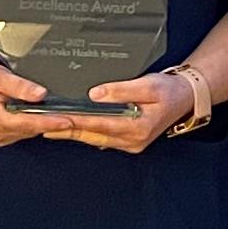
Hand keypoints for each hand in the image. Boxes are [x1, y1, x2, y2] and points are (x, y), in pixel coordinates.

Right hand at [0, 57, 71, 147]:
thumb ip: (20, 86)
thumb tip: (40, 94)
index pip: (27, 123)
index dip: (49, 122)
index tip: (67, 121)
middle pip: (30, 129)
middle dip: (50, 121)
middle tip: (73, 114)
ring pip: (28, 131)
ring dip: (42, 122)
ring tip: (59, 113)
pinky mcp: (0, 137)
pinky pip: (23, 131)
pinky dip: (32, 122)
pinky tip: (38, 113)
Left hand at [59, 65, 199, 152]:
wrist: (185, 98)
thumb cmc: (168, 90)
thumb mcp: (148, 84)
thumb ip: (121, 90)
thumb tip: (95, 95)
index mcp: (137, 127)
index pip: (99, 123)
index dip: (76, 121)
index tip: (56, 118)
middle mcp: (132, 140)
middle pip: (92, 135)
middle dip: (67, 130)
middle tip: (42, 125)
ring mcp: (130, 143)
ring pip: (95, 139)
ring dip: (73, 133)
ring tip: (50, 127)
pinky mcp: (129, 141)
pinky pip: (102, 138)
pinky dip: (86, 133)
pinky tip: (71, 128)